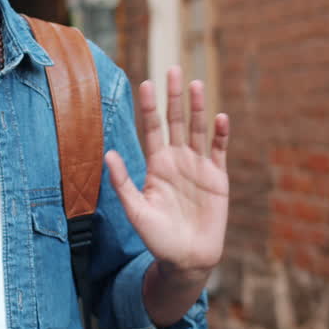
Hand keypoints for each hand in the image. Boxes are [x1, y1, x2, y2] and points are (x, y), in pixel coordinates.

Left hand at [105, 66, 229, 280]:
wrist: (187, 259)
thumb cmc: (158, 238)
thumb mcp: (136, 211)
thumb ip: (122, 183)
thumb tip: (107, 154)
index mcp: (156, 165)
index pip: (152, 129)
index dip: (149, 107)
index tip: (145, 83)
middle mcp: (177, 160)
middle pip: (175, 122)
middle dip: (174, 97)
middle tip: (173, 69)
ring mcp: (199, 167)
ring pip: (197, 130)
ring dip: (197, 108)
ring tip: (196, 83)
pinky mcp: (217, 178)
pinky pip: (219, 151)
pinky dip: (220, 135)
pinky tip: (219, 117)